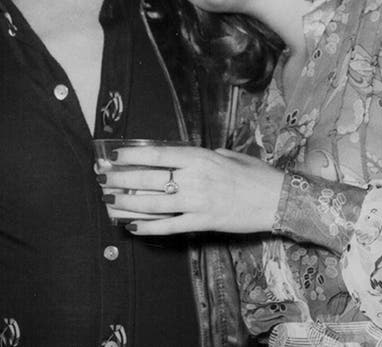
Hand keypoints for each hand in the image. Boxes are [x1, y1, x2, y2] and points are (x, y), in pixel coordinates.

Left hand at [97, 146, 284, 235]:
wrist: (279, 200)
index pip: (158, 154)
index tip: (114, 156)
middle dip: (121, 179)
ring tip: (109, 202)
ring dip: (127, 203)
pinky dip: (148, 227)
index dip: (132, 156)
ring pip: (154, 204)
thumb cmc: (255, 174)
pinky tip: (132, 225)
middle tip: (103, 178)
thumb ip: (201, 155)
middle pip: (149, 179)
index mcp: (200, 157)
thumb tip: (178, 154)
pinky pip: (169, 226)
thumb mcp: (227, 155)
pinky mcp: (203, 223)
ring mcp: (198, 202)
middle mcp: (195, 178)